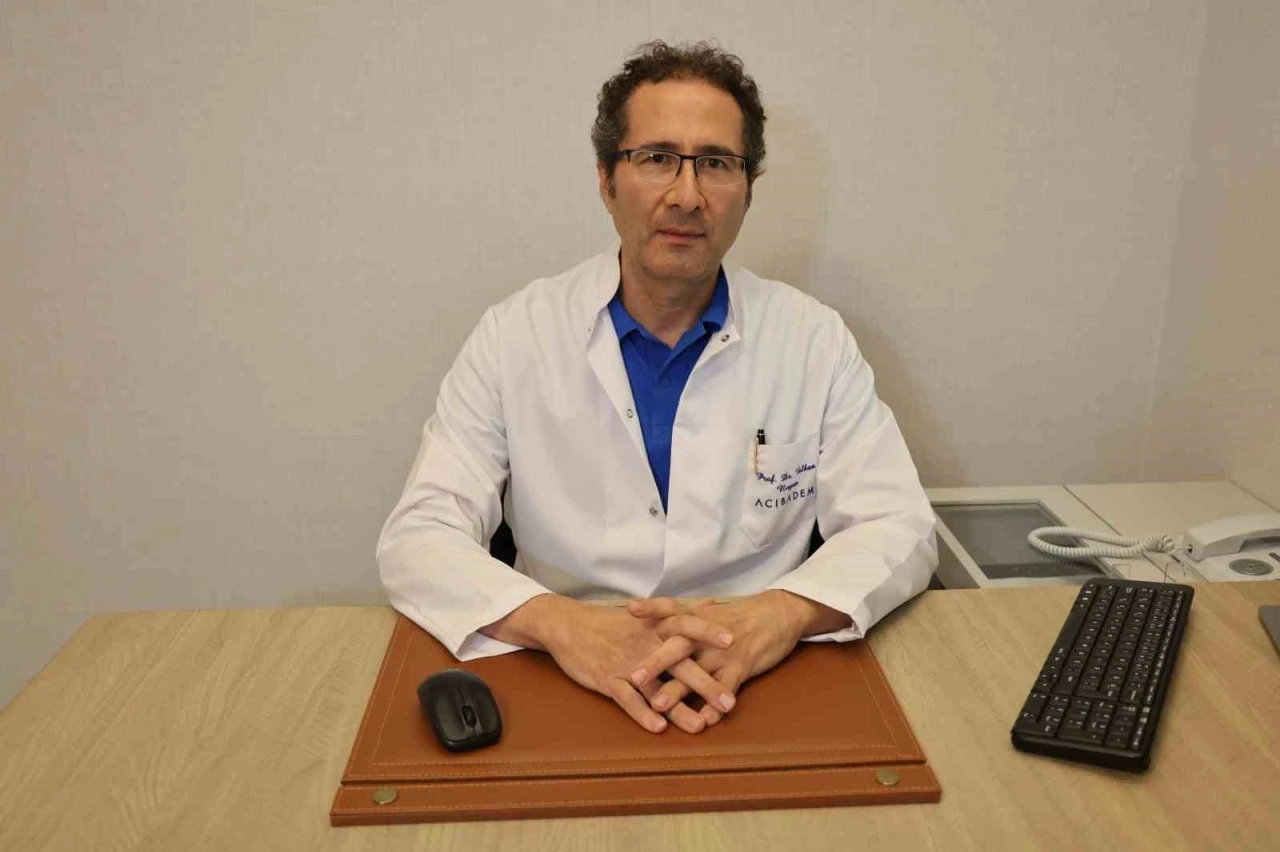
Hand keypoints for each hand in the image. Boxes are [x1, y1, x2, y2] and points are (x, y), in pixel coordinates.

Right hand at [536, 599, 738, 733]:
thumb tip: (712, 603)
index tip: (734, 641)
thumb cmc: (610, 621)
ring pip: (657, 687)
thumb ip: (681, 613)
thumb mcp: (647, 613)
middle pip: (679, 663)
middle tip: (729, 702)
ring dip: (678, 708)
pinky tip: (659, 727)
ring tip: (700, 727)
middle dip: (705, 683)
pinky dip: (643, 713)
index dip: (708, 632)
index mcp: (655, 625)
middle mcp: (644, 642)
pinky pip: (628, 699)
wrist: (566, 625)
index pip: (686, 625)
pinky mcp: (608, 679)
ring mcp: (626, 662)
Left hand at [627, 592, 820, 725]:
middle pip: (678, 647)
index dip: (652, 608)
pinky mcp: (742, 666)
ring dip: (678, 691)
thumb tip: (656, 622)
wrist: (779, 614)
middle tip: (634, 677)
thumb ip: (685, 619)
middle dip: (656, 663)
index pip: (672, 608)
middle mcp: (707, 634)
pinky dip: (715, 705)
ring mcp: (724, 651)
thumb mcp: (711, 611)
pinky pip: (727, 687)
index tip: (630, 608)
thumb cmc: (739, 615)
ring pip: (698, 673)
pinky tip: (704, 721)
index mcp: (698, 616)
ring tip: (659, 705)